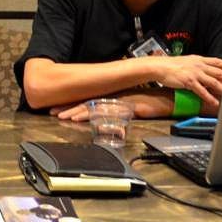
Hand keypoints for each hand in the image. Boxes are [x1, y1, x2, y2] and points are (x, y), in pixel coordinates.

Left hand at [53, 92, 176, 121]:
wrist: (168, 100)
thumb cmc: (151, 104)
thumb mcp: (130, 108)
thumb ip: (117, 113)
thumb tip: (106, 124)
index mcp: (111, 96)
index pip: (88, 100)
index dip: (73, 104)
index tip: (59, 108)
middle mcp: (112, 97)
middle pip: (86, 102)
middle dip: (68, 107)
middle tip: (52, 111)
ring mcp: (117, 101)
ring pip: (92, 106)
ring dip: (75, 111)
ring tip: (61, 115)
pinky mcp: (124, 106)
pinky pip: (105, 111)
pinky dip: (91, 115)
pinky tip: (80, 118)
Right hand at [148, 55, 221, 106]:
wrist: (159, 66)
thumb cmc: (171, 65)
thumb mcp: (187, 62)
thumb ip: (198, 65)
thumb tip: (206, 71)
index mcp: (199, 60)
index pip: (218, 62)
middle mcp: (199, 65)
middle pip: (219, 72)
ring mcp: (194, 73)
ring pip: (213, 82)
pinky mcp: (189, 81)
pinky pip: (202, 91)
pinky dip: (210, 97)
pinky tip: (215, 103)